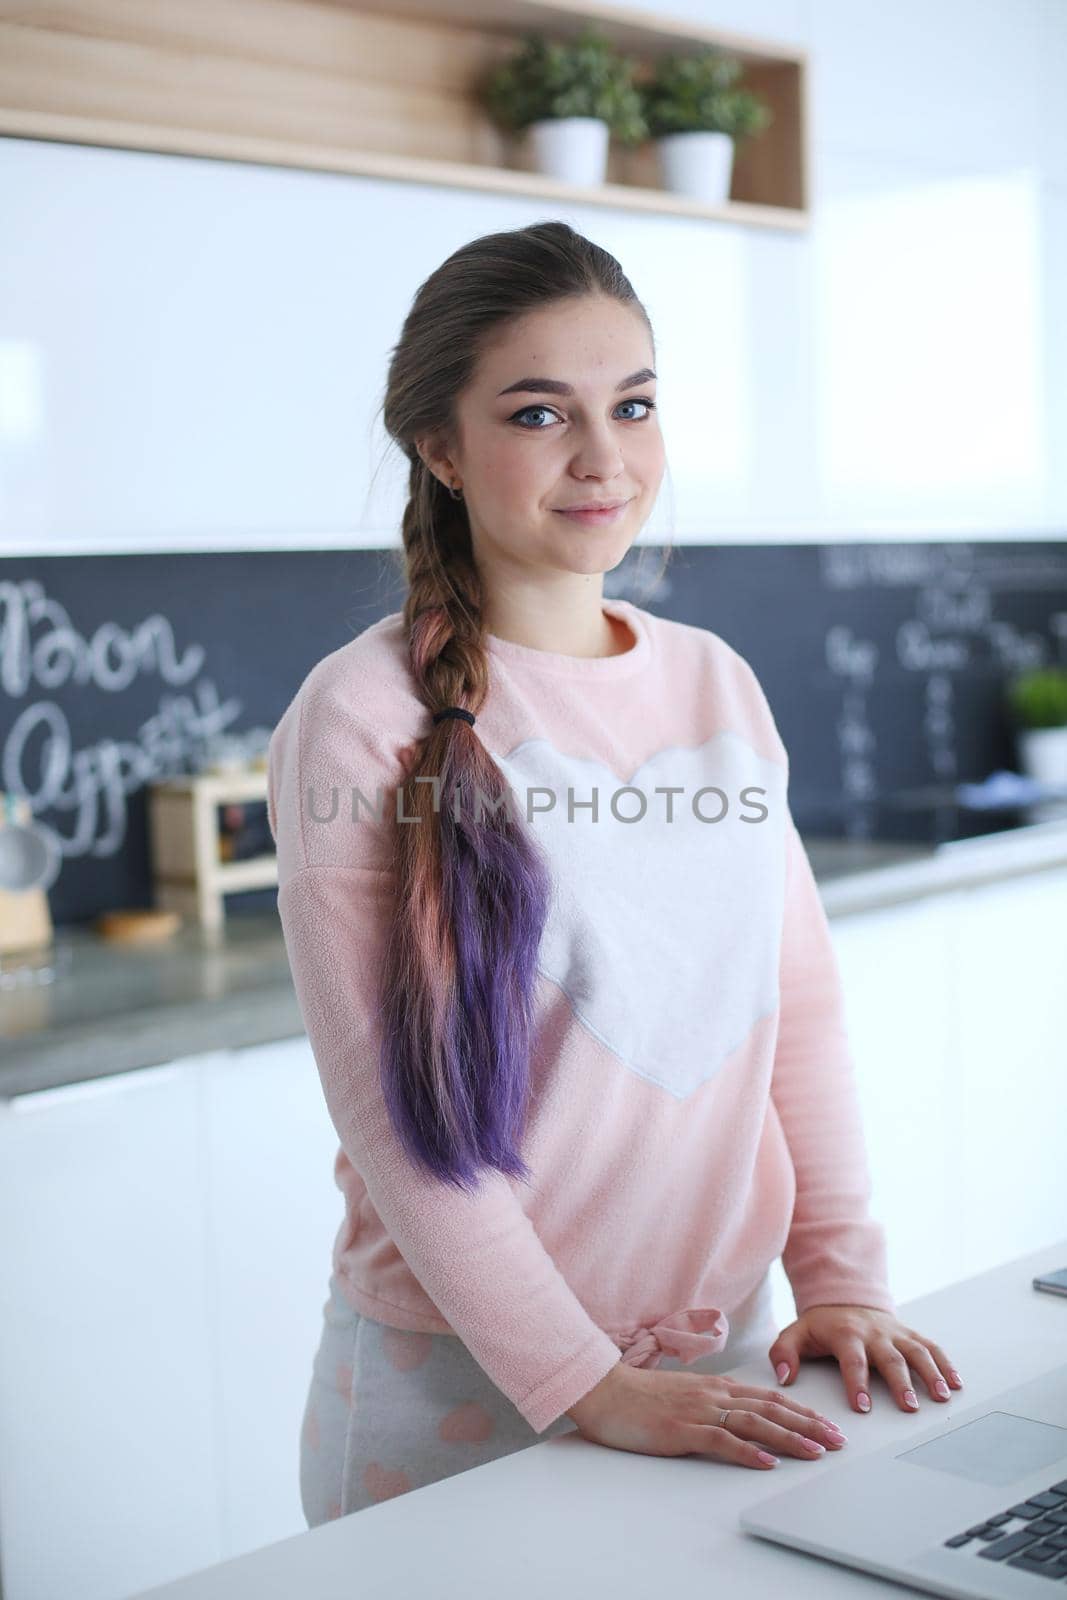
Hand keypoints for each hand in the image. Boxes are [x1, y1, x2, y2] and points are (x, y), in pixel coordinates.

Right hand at [565, 1362, 849, 1469]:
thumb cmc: (640, 1396)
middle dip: (808, 1425)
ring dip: (789, 1438)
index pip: (769, 1398)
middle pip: (772, 1409)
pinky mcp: (683, 1430)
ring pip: (756, 1423)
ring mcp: (700, 1411)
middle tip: (837, 1440)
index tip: (826, 1425)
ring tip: (816, 1452)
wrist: (606, 1391)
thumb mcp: (684, 1394)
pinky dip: (749, 1453)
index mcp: (717, 1387)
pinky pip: (723, 1441)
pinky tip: (768, 1463)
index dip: (801, 1412)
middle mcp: (715, 1395)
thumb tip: (735, 1415)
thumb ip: (711, 1402)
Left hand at [768, 1304, 963, 1413]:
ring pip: (916, 1351)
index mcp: (846, 1334)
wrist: (845, 1299)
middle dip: (900, 1382)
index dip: (856, 1383)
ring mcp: (895, 1333)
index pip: (852, 1360)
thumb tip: (784, 1377)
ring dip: (931, 1373)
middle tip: (908, 1407)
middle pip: (890, 1358)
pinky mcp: (909, 1334)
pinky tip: (956, 1383)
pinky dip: (945, 1363)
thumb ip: (783, 1353)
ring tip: (941, 1396)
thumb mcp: (796, 1334)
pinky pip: (931, 1347)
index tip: (862, 1406)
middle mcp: (874, 1333)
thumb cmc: (821, 1326)